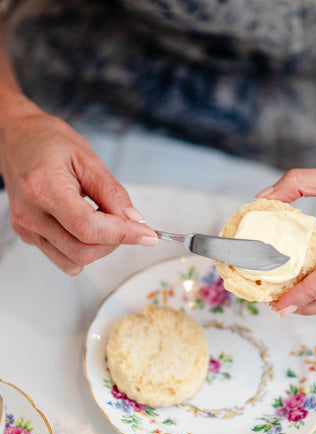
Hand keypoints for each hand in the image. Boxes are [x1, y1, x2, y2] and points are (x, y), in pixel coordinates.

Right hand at [0, 102, 156, 274]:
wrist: (15, 138)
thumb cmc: (47, 142)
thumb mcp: (88, 158)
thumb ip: (113, 193)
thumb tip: (135, 221)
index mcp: (43, 188)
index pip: (89, 228)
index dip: (123, 235)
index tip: (148, 235)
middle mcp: (30, 214)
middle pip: (83, 251)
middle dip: (114, 242)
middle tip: (125, 222)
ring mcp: (26, 228)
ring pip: (74, 261)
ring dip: (99, 248)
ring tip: (101, 219)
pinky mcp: (28, 236)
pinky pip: (64, 258)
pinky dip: (83, 249)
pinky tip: (85, 226)